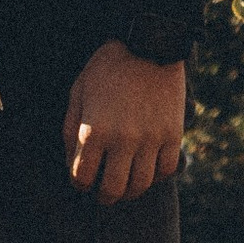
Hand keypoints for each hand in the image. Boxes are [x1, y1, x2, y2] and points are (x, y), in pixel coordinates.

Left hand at [63, 42, 185, 203]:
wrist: (148, 45)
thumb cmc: (107, 68)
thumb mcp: (78, 92)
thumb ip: (71, 129)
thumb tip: (72, 162)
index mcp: (93, 130)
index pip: (82, 177)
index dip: (79, 183)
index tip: (82, 180)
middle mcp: (122, 140)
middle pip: (112, 189)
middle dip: (104, 196)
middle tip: (103, 193)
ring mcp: (150, 139)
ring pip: (140, 185)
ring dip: (130, 191)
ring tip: (124, 186)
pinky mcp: (172, 135)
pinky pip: (166, 170)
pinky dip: (156, 176)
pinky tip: (147, 169)